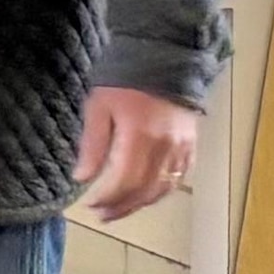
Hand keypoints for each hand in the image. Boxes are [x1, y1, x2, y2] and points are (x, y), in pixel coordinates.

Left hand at [72, 85, 196, 224]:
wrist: (162, 58)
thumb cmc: (123, 80)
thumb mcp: (99, 106)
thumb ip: (93, 144)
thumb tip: (82, 177)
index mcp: (140, 136)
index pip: (125, 180)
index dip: (108, 197)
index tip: (90, 205)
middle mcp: (165, 147)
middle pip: (145, 190)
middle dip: (122, 206)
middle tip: (103, 215)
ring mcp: (182, 147)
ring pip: (163, 188)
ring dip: (141, 203)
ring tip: (120, 210)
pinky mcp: (191, 145)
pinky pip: (178, 177)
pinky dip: (161, 191)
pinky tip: (146, 195)